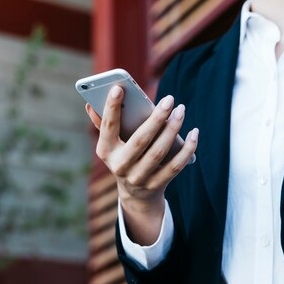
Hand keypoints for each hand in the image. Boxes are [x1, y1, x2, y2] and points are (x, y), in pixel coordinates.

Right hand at [85, 85, 197, 243]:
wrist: (135, 195)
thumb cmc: (123, 156)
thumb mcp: (110, 144)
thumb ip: (103, 123)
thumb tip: (90, 103)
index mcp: (105, 151)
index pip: (108, 127)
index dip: (111, 107)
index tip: (119, 87)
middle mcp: (120, 166)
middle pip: (140, 140)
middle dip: (156, 118)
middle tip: (169, 99)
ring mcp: (139, 178)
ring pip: (159, 152)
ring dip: (173, 129)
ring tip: (181, 110)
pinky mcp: (157, 185)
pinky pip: (175, 166)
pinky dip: (187, 149)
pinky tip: (194, 133)